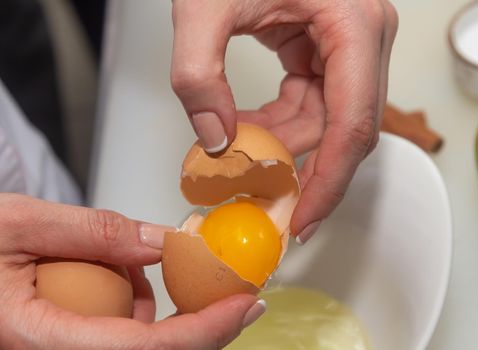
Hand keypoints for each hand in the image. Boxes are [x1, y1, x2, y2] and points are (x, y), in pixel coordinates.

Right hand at [0, 194, 263, 349]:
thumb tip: (165, 241)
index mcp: (38, 340)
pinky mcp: (68, 344)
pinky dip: (137, 306)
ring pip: (138, 346)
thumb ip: (94, 231)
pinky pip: (120, 336)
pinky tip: (119, 275)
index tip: (244, 305)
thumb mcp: (20, 223)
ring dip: (162, 309)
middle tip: (235, 294)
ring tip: (132, 261)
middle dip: (203, 327)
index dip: (202, 332)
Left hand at [170, 0, 397, 242]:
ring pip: (327, 121)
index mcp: (354, 26)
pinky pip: (313, 102)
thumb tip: (214, 139)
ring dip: (281, 142)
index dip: (330, 183)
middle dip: (300, 166)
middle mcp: (366, 39)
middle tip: (258, 196)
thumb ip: (197, 74)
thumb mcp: (204, 4)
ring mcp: (352, 45)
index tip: (304, 221)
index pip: (353, 126)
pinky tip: (246, 123)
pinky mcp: (330, 50)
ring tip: (237, 150)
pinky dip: (280, 121)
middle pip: (345, 130)